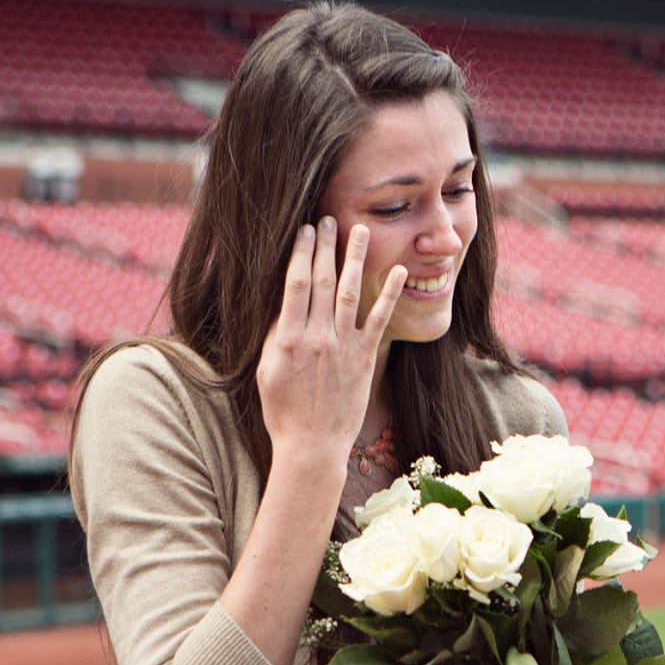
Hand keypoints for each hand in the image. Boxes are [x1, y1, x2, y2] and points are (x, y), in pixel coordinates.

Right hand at [254, 220, 404, 460]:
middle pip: (322, 280)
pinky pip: (379, 321)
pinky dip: (389, 295)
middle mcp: (316, 337)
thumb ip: (275, 334)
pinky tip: (399, 271)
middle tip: (330, 219)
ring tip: (361, 231)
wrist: (312, 446)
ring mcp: (342, 347)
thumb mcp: (266, 370)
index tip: (305, 231)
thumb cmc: (283, 411)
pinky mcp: (364, 359)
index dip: (302, 253)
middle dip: (326, 246)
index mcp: (287, 338)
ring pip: (350, 292)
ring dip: (355, 259)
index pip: (295, 284)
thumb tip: (282, 302)